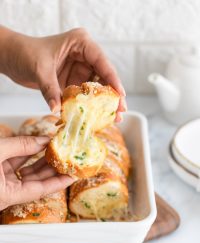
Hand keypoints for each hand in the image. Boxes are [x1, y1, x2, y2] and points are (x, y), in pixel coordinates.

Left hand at [0, 27, 125, 120]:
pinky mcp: (73, 81)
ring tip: (113, 118)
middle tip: (120, 111)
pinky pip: (84, 95)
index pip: (102, 61)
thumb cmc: (25, 53)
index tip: (120, 96)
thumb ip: (50, 89)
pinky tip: (96, 117)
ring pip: (96, 88)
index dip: (113, 79)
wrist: (13, 58)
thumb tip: (58, 110)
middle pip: (104, 77)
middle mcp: (84, 56)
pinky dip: (89, 106)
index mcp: (81, 43)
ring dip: (103, 103)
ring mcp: (80, 69)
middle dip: (112, 95)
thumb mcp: (40, 69)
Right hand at [0, 136, 74, 210]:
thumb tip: (43, 140)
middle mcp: (6, 193)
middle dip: (53, 169)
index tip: (73, 175)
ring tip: (56, 150)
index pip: (40, 190)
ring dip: (41, 161)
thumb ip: (21, 145)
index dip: (59, 182)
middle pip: (36, 182)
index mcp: (6, 195)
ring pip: (27, 174)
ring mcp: (2, 183)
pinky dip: (26, 156)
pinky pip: (16, 166)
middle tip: (67, 158)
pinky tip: (38, 146)